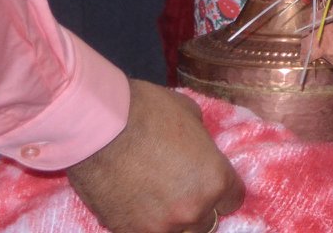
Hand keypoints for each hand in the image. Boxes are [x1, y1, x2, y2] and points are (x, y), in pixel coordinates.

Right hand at [68, 80, 243, 232]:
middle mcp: (193, 210)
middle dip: (197, 205)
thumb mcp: (192, 117)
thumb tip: (201, 151)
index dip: (222, 188)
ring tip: (157, 199)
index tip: (208, 181)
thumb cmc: (149, 112)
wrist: (99, 126)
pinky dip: (143, 222)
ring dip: (172, 219)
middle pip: (207, 221)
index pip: (233, 199)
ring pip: (177, 232)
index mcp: (216, 180)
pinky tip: (135, 204)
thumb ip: (203, 145)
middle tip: (180, 189)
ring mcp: (160, 226)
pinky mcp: (128, 232)